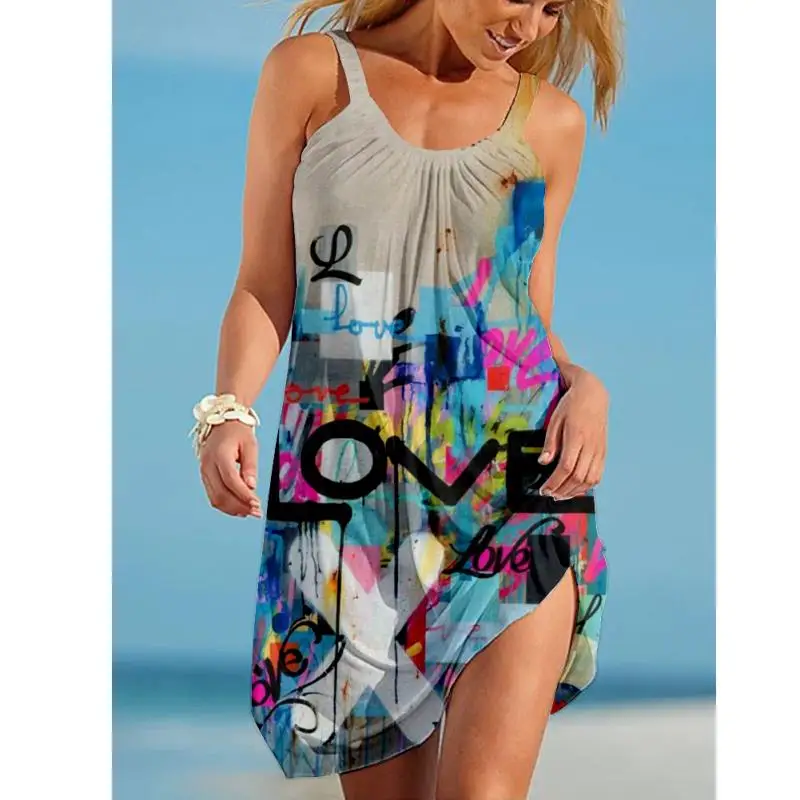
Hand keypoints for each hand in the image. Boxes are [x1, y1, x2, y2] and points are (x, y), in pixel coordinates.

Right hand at [199, 422, 261, 517]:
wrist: (221, 422)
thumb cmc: (238, 432)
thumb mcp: (250, 445)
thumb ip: (250, 466)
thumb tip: (251, 486)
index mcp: (220, 455)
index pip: (230, 481)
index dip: (243, 495)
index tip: (257, 504)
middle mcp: (208, 465)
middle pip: (221, 494)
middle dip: (239, 506)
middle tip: (256, 512)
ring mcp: (203, 472)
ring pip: (215, 498)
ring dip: (232, 509)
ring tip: (249, 512)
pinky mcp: (204, 476)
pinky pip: (213, 496)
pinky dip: (226, 505)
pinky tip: (239, 508)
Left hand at [539, 368, 608, 500]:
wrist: (593, 395)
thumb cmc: (570, 406)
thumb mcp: (555, 420)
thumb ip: (550, 442)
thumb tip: (543, 462)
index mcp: (576, 437)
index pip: (566, 467)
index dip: (554, 482)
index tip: (543, 489)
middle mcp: (590, 446)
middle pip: (578, 477)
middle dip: (562, 490)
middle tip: (549, 495)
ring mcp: (599, 450)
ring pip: (590, 479)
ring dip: (574, 492)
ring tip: (560, 495)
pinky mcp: (604, 452)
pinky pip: (598, 475)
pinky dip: (587, 486)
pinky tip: (576, 489)